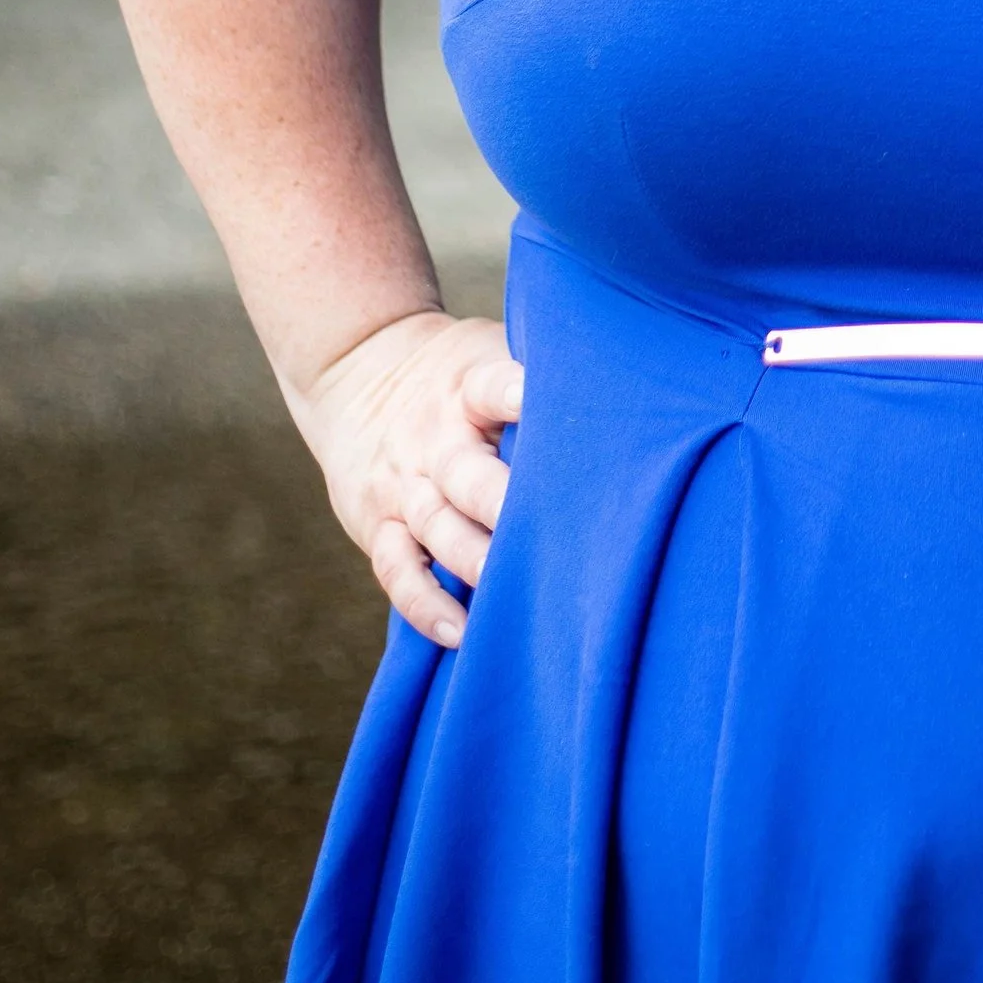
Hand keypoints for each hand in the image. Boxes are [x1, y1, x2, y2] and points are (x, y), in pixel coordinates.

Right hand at [286, 308, 523, 650]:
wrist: (355, 369)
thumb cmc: (454, 372)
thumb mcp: (486, 350)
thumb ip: (538, 373)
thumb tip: (627, 384)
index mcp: (467, 387)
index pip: (492, 386)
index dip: (518, 395)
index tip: (544, 407)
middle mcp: (435, 440)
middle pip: (467, 474)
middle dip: (502, 504)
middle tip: (545, 532)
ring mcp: (404, 486)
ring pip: (436, 526)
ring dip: (472, 559)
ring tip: (507, 589)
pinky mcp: (377, 524)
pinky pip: (397, 569)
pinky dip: (425, 605)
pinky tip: (458, 633)